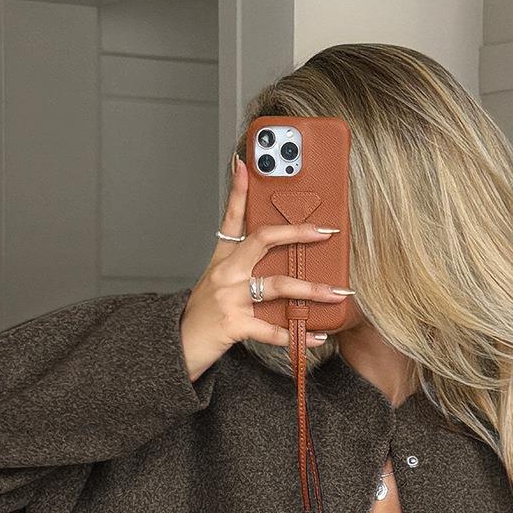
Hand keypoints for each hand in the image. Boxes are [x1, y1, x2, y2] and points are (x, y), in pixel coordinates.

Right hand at [179, 153, 347, 380]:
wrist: (177, 348)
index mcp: (222, 260)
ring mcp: (229, 297)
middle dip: (297, 234)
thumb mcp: (216, 285)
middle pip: (263, 240)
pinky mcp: (234, 324)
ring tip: (335, 293)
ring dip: (310, 289)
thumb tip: (279, 267)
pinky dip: (296, 336)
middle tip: (324, 232)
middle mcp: (225, 273)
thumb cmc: (202, 318)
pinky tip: (315, 336)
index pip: (232, 217)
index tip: (247, 164)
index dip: (239, 190)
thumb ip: (242, 272)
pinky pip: (271, 329)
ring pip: (276, 285)